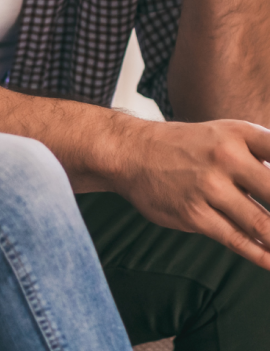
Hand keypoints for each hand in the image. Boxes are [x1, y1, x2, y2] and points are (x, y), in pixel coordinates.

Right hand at [118, 118, 269, 269]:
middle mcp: (226, 156)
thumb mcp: (224, 134)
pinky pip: (238, 241)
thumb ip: (260, 155)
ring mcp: (210, 187)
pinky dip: (263, 256)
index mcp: (239, 133)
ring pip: (263, 225)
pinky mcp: (195, 214)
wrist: (133, 151)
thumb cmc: (187, 146)